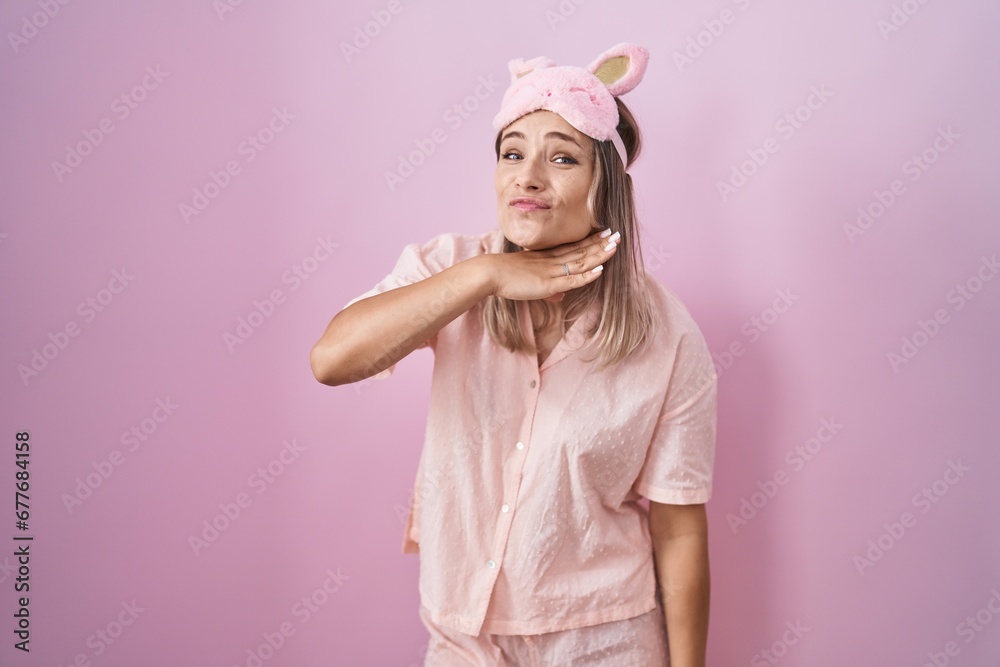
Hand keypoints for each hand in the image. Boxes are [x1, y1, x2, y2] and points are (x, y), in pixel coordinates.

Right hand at [483, 229, 619, 301]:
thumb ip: (548, 289)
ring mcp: (551, 271)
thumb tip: (560, 296)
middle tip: (618, 234)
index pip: (573, 247)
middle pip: (581, 251)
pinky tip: (600, 270)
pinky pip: (572, 280)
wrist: (489, 273)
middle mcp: (552, 261)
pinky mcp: (548, 283)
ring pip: (580, 262)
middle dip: (601, 244)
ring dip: (599, 255)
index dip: (591, 241)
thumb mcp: (529, 281)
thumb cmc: (504, 276)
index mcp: (547, 257)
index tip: (604, 233)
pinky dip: (587, 276)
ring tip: (615, 247)